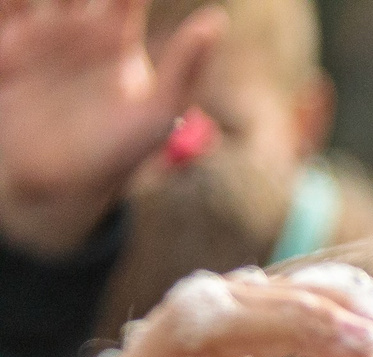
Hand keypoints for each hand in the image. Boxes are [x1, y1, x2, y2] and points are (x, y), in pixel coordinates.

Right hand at [0, 0, 225, 255]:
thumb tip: (216, 18)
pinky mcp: (3, 51)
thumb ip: (184, 68)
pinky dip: (6, 2)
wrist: (59, 187)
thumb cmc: (119, 153)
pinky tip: (12, 0)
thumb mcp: (158, 114)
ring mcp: (33, 34)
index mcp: (113, 33)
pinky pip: (2, 12)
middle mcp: (72, 26)